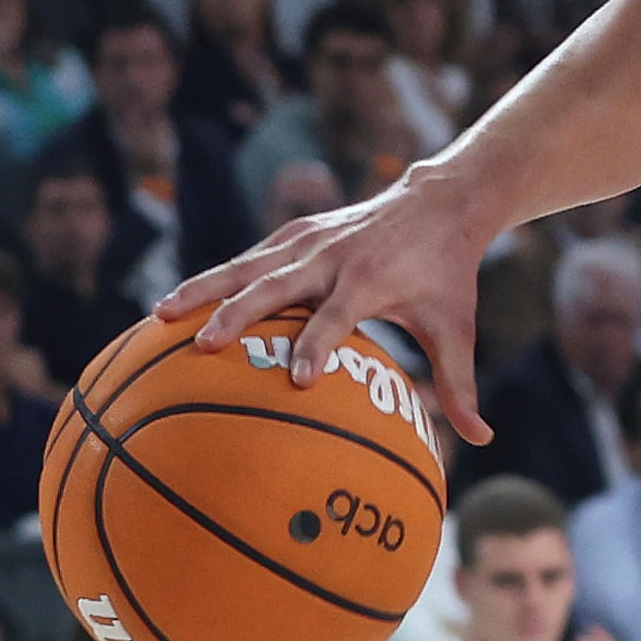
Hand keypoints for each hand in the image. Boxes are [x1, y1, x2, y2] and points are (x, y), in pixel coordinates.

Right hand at [160, 166, 492, 442]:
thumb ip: (460, 383)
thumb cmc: (446, 274)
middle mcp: (332, 257)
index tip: (299, 380)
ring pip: (246, 266)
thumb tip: (481, 437)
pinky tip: (178, 305)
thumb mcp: (455, 327)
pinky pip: (249, 258)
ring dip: (203, 289)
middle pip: (276, 287)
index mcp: (369, 280)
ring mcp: (309, 240)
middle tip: (205, 346)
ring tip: (159, 317)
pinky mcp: (295, 232)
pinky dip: (213, 278)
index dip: (318, 347)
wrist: (439, 202)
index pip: (335, 319)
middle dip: (239, 315)